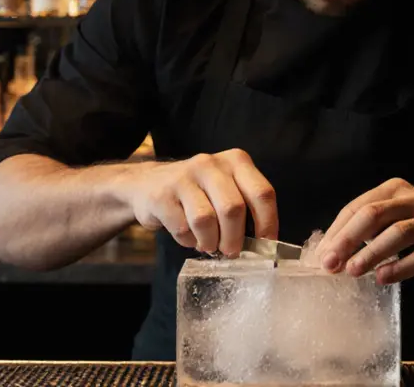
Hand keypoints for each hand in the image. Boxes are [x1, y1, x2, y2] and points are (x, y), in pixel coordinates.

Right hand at [124, 149, 277, 256]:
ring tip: (207, 244)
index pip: (262, 193)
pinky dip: (188, 241)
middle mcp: (210, 164)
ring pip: (206, 220)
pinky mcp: (161, 195)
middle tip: (230, 251)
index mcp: (235, 161)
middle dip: (234, 239)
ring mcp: (184, 177)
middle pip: (233, 209)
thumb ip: (244, 206)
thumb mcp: (225, 187)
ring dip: (209, 241)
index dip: (268, 223)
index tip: (266, 245)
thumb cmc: (196, 193)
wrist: (146, 184)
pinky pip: (182, 228)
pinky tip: (187, 236)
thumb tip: (262, 244)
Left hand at [315, 178, 413, 285]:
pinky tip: (383, 278)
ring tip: (352, 271)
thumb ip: (371, 230)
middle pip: (373, 215)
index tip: (320, 255)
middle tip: (329, 264)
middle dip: (347, 240)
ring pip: (397, 233)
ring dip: (371, 253)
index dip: (337, 231)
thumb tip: (331, 251)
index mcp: (397, 190)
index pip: (358, 207)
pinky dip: (399, 267)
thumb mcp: (401, 220)